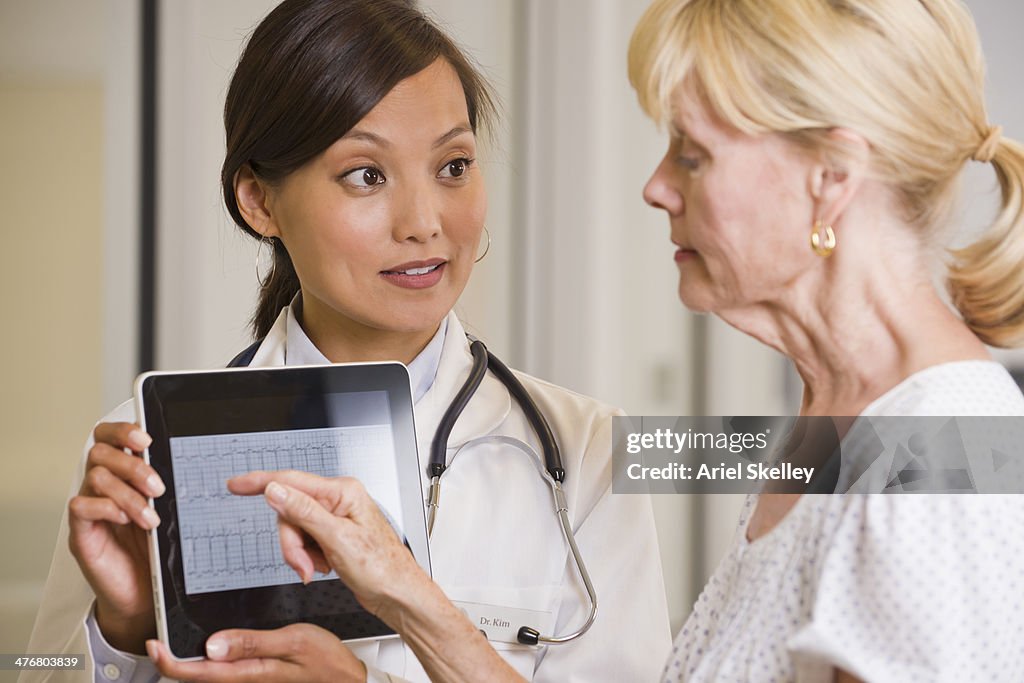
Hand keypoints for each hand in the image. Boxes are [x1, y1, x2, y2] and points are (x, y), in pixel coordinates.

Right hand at [68, 422, 164, 652]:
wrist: (145, 594)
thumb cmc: (157, 550)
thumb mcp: (170, 512)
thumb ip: (169, 487)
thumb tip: (188, 462)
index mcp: (123, 474)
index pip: (109, 436)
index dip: (123, 430)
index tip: (146, 440)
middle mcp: (103, 487)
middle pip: (100, 452)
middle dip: (132, 465)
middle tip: (157, 488)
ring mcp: (90, 509)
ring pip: (95, 477)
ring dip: (127, 493)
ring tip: (149, 517)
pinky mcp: (81, 532)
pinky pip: (80, 506)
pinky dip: (105, 507)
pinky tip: (124, 520)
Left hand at [145, 624, 366, 681]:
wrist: (348, 679)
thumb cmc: (327, 660)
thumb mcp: (293, 641)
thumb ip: (253, 643)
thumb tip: (212, 645)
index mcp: (250, 673)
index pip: (199, 673)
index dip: (170, 662)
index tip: (154, 644)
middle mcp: (247, 681)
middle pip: (199, 677)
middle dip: (174, 662)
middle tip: (158, 640)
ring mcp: (253, 682)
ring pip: (212, 676)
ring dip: (191, 663)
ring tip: (175, 643)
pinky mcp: (260, 679)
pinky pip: (228, 674)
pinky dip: (211, 662)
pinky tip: (211, 650)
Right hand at [230, 471, 524, 681]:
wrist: (397, 594)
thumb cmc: (382, 568)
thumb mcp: (337, 540)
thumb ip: (303, 513)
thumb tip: (275, 491)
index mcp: (342, 492)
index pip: (291, 481)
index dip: (259, 483)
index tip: (236, 485)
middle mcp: (339, 501)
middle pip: (289, 512)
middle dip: (291, 542)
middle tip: (302, 563)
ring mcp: (336, 519)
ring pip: (295, 530)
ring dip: (299, 554)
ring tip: (317, 569)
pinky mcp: (334, 536)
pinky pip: (305, 543)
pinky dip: (307, 558)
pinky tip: (323, 567)